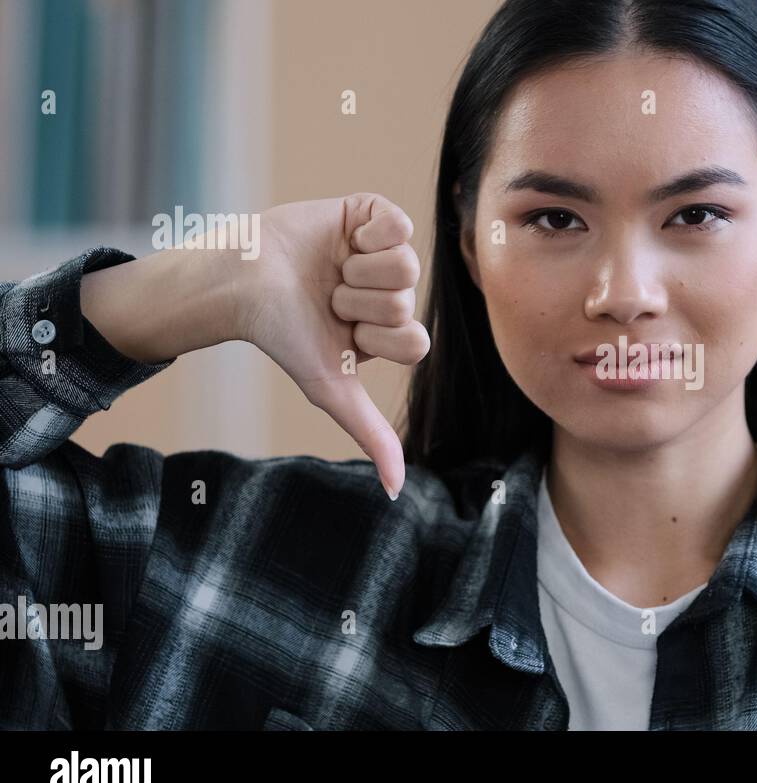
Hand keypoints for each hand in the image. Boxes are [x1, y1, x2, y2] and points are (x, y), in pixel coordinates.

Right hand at [236, 193, 429, 499]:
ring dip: (358, 271)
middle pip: (407, 301)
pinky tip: (343, 240)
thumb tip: (396, 491)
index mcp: (390, 332)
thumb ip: (369, 433)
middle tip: (329, 299)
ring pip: (405, 263)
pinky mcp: (370, 214)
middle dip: (358, 303)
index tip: (343, 335)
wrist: (239, 281)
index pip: (416, 341)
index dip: (374, 339)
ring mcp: (384, 252)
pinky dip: (368, 233)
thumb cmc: (283, 336)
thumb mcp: (330, 388)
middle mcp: (392, 292)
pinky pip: (398, 222)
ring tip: (331, 272)